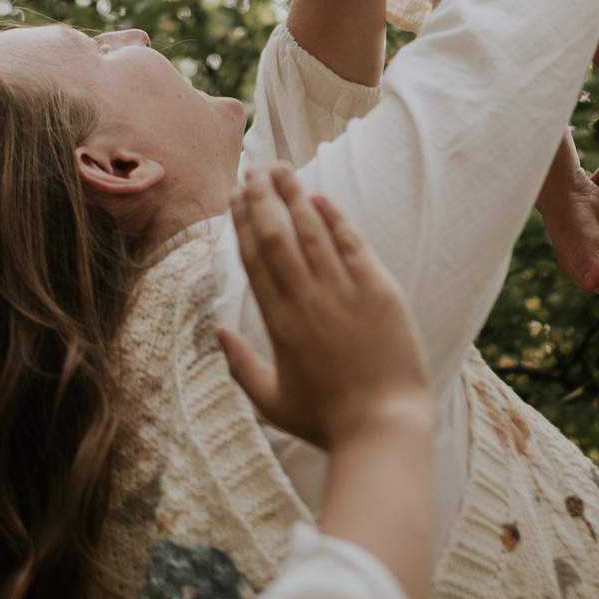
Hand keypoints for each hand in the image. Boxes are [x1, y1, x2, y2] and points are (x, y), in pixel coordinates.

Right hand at [217, 164, 431, 452]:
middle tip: (253, 170)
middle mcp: (306, 299)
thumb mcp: (272, 400)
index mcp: (278, 323)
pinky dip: (334, 217)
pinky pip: (352, 243)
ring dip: (294, 195)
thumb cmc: (327, 421)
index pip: (254, 259)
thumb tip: (216, 333)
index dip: (242, 222)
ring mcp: (343, 292)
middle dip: (261, 198)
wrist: (382, 428)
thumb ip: (240, 365)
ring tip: (280, 169)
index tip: (235, 197)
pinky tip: (319, 197)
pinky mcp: (378, 290)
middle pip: (276, 235)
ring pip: (311, 230)